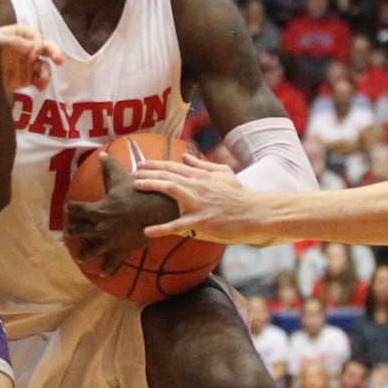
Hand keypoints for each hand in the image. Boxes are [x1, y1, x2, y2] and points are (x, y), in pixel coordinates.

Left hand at [0, 24, 62, 91]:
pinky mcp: (25, 78)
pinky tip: (40, 87)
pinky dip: (42, 82)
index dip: (38, 43)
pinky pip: (39, 79)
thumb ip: (14, 42)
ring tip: (41, 83)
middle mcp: (25, 48)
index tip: (33, 53)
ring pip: (44, 65)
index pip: (35, 36)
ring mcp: (26, 63)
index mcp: (18, 34)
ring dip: (47, 73)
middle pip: (45, 47)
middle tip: (59, 60)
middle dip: (54, 52)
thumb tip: (33, 46)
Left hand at [64, 156, 178, 271]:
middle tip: (70, 231)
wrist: (158, 210)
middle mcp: (100, 226)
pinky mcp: (121, 249)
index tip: (69, 209)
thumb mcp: (121, 177)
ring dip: (83, 254)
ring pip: (90, 250)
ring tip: (80, 257)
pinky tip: (102, 273)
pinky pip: (111, 263)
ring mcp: (110, 240)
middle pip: (77, 230)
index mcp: (97, 208)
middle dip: (72, 230)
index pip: (75, 209)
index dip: (70, 209)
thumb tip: (102, 155)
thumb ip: (109, 167)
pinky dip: (106, 269)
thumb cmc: (139, 192)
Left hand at [132, 151, 262, 243]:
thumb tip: (185, 156)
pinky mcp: (201, 221)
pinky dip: (162, 228)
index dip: (155, 165)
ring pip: (171, 190)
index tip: (140, 164)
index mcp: (202, 176)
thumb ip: (203, 165)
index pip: (174, 166)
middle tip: (132, 173)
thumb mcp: (224, 173)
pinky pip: (178, 224)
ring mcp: (199, 203)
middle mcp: (198, 186)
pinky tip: (147, 231)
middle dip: (148, 172)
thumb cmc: (240, 195)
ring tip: (136, 187)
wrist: (255, 213)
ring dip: (152, 186)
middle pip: (169, 175)